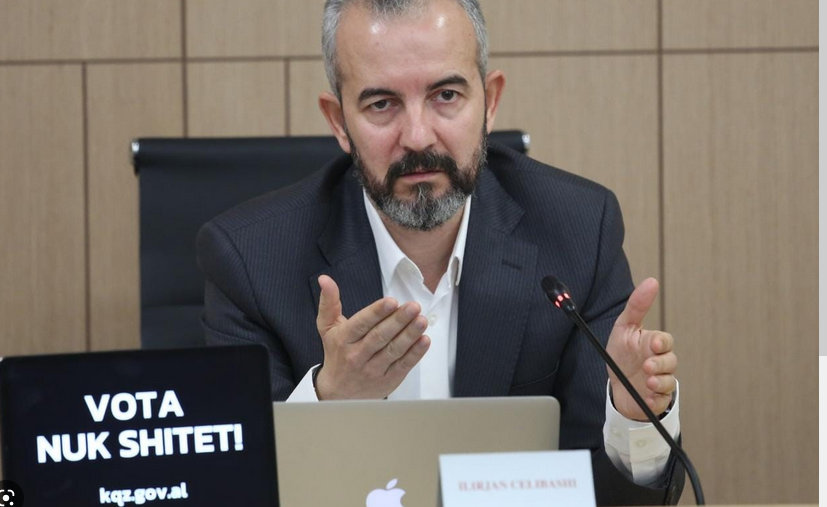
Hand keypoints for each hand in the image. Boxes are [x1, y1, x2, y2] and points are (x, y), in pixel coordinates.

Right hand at [314, 275, 430, 399]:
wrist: (337, 393)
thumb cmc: (336, 353)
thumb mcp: (327, 328)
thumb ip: (329, 302)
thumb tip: (325, 279)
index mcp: (343, 340)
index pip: (361, 324)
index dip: (377, 312)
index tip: (392, 301)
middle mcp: (357, 356)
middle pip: (379, 337)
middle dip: (398, 320)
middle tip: (413, 306)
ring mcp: (373, 370)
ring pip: (393, 351)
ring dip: (410, 335)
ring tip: (422, 320)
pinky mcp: (388, 381)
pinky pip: (403, 366)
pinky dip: (415, 353)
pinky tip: (424, 340)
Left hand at [606, 278, 676, 420]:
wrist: (615, 386)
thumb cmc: (621, 354)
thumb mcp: (624, 328)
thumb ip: (637, 306)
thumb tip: (652, 281)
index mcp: (653, 344)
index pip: (665, 341)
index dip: (661, 342)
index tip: (653, 344)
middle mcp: (660, 362)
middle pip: (670, 361)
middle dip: (660, 363)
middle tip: (647, 366)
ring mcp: (661, 381)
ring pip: (669, 381)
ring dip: (659, 381)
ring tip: (647, 381)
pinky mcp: (658, 399)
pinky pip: (662, 399)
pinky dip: (655, 398)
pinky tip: (647, 396)